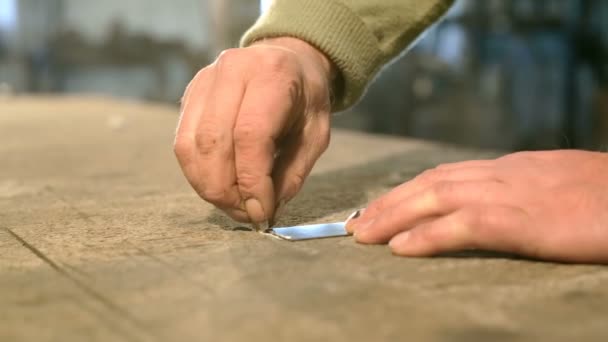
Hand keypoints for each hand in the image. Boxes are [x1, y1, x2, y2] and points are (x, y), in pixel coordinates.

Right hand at [174, 38, 333, 228]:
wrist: (287, 59)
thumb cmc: (305, 100)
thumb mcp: (316, 135)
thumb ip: (291, 173)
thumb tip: (261, 211)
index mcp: (272, 74)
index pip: (250, 135)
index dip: (251, 181)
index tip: (261, 212)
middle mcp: (232, 71)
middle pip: (213, 143)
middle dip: (226, 191)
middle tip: (247, 214)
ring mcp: (204, 81)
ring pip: (190, 146)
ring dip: (208, 187)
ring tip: (234, 204)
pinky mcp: (190, 95)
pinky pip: (182, 143)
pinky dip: (198, 174)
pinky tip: (219, 186)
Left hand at [346, 150, 607, 262]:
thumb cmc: (606, 194)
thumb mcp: (556, 184)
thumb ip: (521, 190)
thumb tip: (493, 203)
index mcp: (509, 169)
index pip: (445, 175)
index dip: (407, 191)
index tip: (381, 207)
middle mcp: (501, 176)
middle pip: (430, 184)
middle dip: (389, 203)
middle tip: (356, 222)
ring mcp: (510, 195)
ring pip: (435, 198)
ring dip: (393, 216)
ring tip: (363, 234)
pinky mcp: (521, 221)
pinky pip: (462, 226)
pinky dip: (426, 235)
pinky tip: (400, 247)